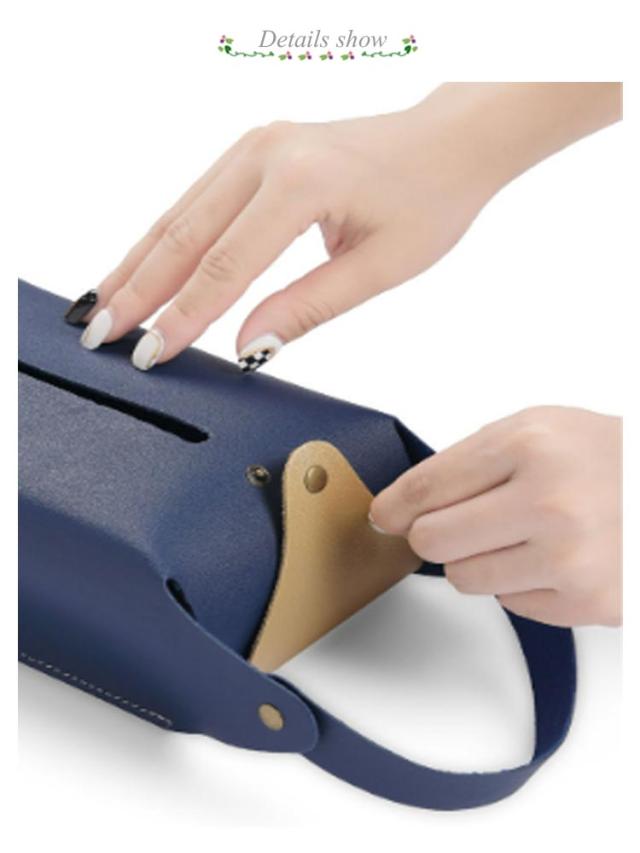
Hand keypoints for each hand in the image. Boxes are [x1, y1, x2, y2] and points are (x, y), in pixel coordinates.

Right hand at [71, 84, 620, 369]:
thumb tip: (245, 348)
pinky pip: (196, 200)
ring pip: (179, 214)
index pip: (225, 266)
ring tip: (103, 305)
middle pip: (184, 234)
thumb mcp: (379, 266)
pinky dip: (165, 238)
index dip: (183, 317)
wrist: (450, 141)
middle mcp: (266, 153)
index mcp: (301, 182)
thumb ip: (307, 307)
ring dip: (139, 263)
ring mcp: (255, 145)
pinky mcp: (254, 150)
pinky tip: (141, 266)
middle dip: (139, 290)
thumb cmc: (430, 200)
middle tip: (100, 336)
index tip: (149, 355)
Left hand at [369, 407, 621, 626]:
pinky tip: (550, 556)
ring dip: (476, 559)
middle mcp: (548, 503)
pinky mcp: (587, 602)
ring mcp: (569, 558)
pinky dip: (518, 582)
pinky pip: (509, 602)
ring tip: (516, 534)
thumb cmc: (605, 457)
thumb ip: (468, 461)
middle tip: (454, 524)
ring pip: (463, 578)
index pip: (427, 486)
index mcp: (529, 447)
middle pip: (433, 540)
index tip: (385, 515)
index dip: (395, 505)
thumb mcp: (538, 429)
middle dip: (431, 533)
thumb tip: (402, 506)